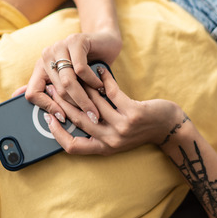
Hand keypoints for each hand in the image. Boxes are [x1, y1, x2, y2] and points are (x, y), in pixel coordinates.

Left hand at [24, 30, 121, 124]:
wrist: (105, 42)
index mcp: (41, 66)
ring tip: (95, 108)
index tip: (63, 118)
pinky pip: (80, 69)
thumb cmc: (88, 64)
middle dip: (74, 107)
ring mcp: (60, 46)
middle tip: (89, 117)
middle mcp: (47, 55)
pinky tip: (100, 87)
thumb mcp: (69, 79)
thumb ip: (47, 89)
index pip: (32, 93)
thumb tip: (16, 96)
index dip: (47, 108)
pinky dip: (92, 81)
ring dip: (84, 98)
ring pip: (67, 81)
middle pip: (55, 90)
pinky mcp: (75, 40)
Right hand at [44, 66, 182, 155]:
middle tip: (54, 85)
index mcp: (104, 148)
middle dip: (63, 101)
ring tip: (73, 73)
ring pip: (93, 103)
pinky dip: (104, 78)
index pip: (72, 147)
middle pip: (78, 120)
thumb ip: (96, 129)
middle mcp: (111, 141)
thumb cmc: (140, 128)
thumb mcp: (116, 135)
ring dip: (81, 85)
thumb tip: (70, 116)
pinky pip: (111, 92)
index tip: (47, 116)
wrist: (169, 127)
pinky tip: (100, 69)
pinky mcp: (134, 113)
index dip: (57, 133)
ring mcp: (123, 128)